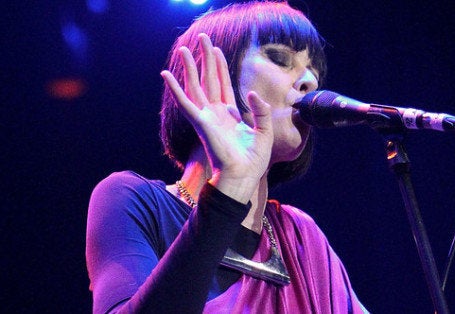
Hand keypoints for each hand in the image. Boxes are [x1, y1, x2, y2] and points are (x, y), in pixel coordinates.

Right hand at [160, 34, 272, 202]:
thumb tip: (251, 93)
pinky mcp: (200, 123)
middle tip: (202, 38)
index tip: (217, 50)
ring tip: (183, 49)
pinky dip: (175, 88)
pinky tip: (166, 74)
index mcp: (230, 115)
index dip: (220, 67)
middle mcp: (216, 114)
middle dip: (205, 59)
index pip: (224, 85)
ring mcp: (206, 117)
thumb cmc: (253, 160)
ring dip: (189, 67)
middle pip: (209, 80)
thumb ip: (260, 110)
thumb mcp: (264, 130)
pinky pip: (184, 102)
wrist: (243, 176)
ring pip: (195, 86)